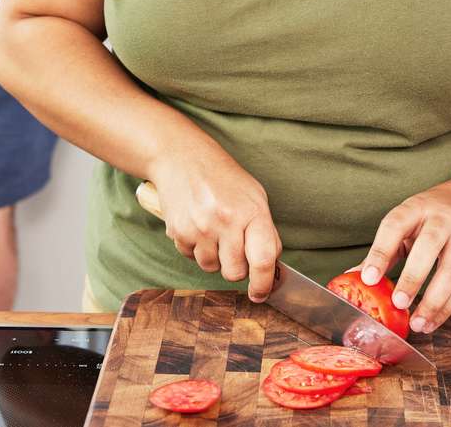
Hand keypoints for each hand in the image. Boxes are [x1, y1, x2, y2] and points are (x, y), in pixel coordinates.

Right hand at [145, 152, 281, 301]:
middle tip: (234, 247)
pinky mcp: (179, 232)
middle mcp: (226, 221)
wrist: (181, 157)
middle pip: (235, 272)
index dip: (264, 283)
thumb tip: (272, 265)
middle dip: (237, 268)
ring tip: (213, 230)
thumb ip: (265, 231)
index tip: (261, 293)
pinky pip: (191, 258)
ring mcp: (200, 228)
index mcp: (252, 211)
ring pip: (211, 268)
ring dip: (215, 257)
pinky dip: (196, 248)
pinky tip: (197, 225)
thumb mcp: (254, 196)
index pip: (264, 259)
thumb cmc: (222, 177)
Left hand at [356, 177, 450, 333]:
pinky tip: (431, 322)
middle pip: (428, 247)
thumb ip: (385, 248)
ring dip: (433, 301)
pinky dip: (446, 308)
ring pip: (450, 271)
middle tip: (398, 303)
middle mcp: (442, 220)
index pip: (395, 226)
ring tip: (416, 323)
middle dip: (412, 277)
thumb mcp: (409, 219)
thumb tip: (354, 276)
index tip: (368, 278)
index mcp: (417, 207)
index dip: (380, 252)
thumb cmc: (435, 213)